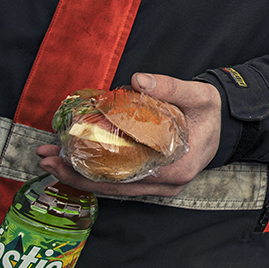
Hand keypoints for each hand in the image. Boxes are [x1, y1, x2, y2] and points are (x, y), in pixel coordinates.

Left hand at [36, 72, 222, 196]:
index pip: (129, 177)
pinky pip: (120, 182)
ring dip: (80, 176)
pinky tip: (72, 162)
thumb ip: (171, 87)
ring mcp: (159, 185)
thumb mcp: (200, 95)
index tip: (65, 157)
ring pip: (114, 188)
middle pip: (115, 187)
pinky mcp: (152, 181)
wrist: (222, 123)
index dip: (93, 171)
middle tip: (46, 158)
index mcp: (179, 168)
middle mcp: (167, 184)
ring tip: (50, 160)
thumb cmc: (210, 112)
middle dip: (76, 175)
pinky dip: (94, 173)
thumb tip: (139, 80)